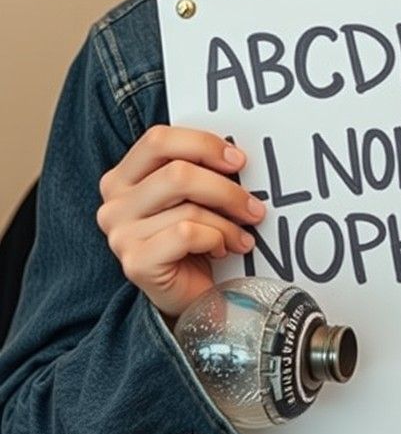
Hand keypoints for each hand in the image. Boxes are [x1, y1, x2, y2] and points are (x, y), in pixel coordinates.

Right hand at [97, 125, 264, 317]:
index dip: (203, 144)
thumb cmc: (193, 239)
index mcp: (123, 177)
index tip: (238, 161)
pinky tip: (221, 250)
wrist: (187, 294)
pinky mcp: (136, 263)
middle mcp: (114, 204)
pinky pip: (187, 235)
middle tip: (252, 206)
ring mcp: (120, 235)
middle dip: (226, 189)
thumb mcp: (192, 196)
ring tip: (241, 236)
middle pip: (178, 173)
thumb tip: (235, 156)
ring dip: (227, 222)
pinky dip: (216, 240)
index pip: (158, 139)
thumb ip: (198, 169)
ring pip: (188, 208)